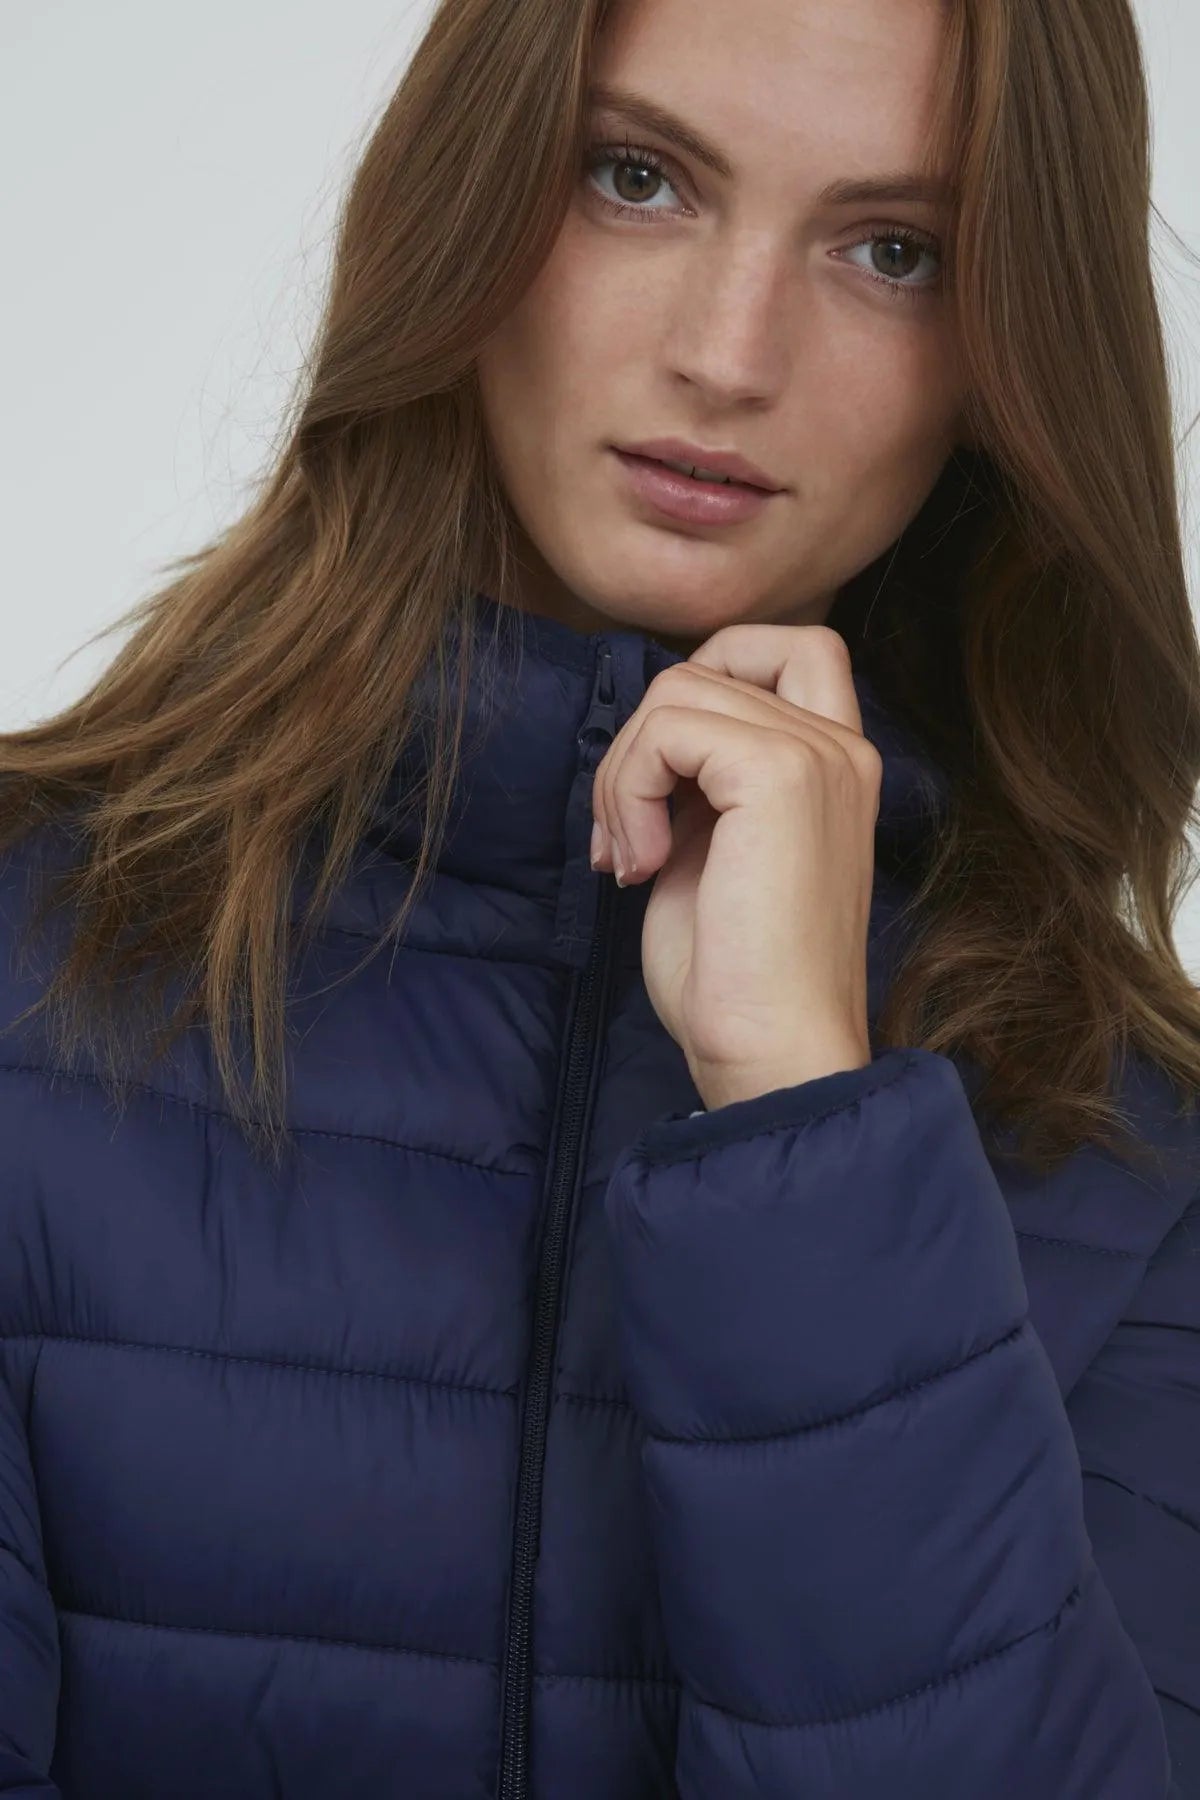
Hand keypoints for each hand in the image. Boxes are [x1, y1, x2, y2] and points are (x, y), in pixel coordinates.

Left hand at [590, 624, 880, 1109]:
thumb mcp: (712, 851)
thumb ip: (699, 781)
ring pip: (675, 690)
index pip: (783, 646)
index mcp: (836, 765)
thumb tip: (642, 740)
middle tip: (622, 840)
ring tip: (630, 860)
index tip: (665, 781)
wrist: (771, 1052)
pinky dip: (630, 790)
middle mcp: (842, 748)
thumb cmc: (735, 978)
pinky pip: (668, 726)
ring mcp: (819, 755)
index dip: (705, 678)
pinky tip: (642, 866)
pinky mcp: (781, 775)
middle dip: (636, 747)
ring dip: (623, 776)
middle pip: (704, 667)